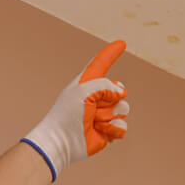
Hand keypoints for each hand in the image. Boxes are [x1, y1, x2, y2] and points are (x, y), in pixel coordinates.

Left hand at [21, 40, 129, 180]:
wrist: (61, 142)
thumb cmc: (66, 114)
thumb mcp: (83, 91)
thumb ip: (105, 85)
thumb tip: (121, 93)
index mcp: (86, 83)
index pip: (101, 63)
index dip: (111, 53)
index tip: (121, 43)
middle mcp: (97, 96)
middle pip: (119, 89)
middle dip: (110, 99)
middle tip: (92, 108)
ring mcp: (103, 113)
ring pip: (124, 108)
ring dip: (110, 116)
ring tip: (94, 122)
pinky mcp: (108, 129)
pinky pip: (123, 125)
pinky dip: (114, 130)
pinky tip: (101, 132)